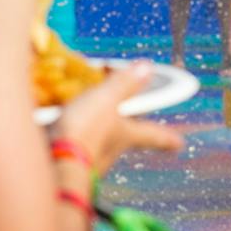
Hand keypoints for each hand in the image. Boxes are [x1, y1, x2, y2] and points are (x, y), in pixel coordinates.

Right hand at [51, 63, 185, 176]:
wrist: (51, 163)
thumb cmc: (85, 131)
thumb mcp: (106, 100)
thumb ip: (124, 84)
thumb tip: (147, 68)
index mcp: (127, 136)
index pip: (153, 135)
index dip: (167, 137)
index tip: (180, 144)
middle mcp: (111, 152)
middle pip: (125, 140)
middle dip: (127, 131)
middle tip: (130, 124)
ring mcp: (89, 160)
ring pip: (99, 144)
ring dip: (96, 132)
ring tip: (88, 118)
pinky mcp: (64, 162)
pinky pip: (72, 146)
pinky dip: (70, 136)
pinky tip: (57, 128)